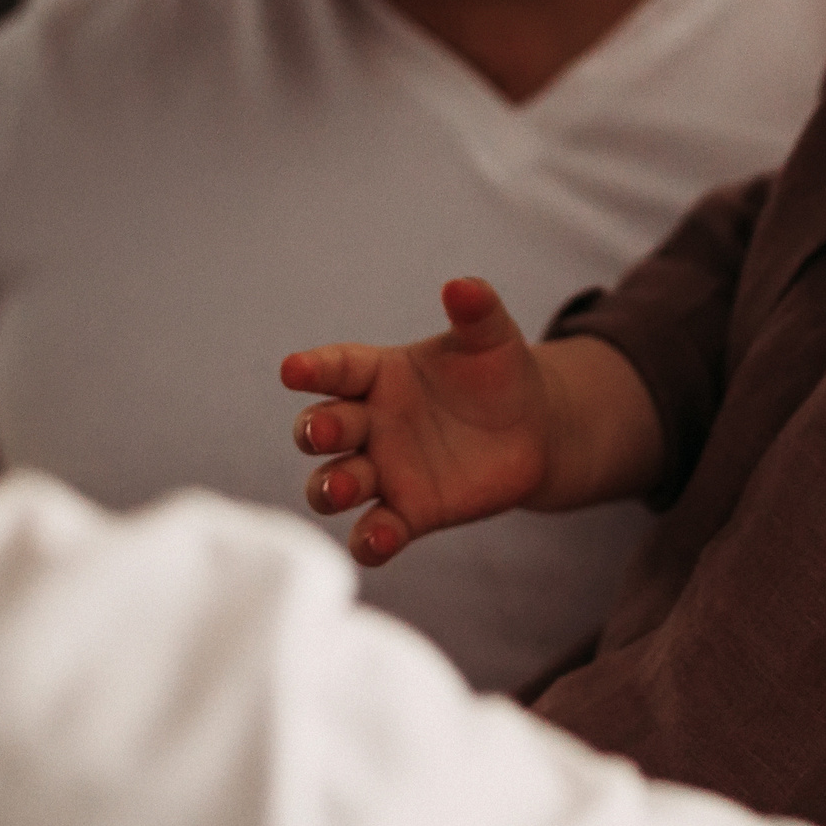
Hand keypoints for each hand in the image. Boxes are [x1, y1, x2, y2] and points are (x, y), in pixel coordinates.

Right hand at [280, 277, 551, 566]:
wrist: (534, 428)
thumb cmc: (499, 372)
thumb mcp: (492, 337)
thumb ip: (476, 311)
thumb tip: (462, 285)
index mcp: (379, 374)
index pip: (336, 369)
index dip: (313, 368)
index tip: (292, 369)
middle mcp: (370, 424)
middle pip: (322, 428)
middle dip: (316, 430)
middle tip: (325, 431)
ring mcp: (385, 471)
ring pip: (334, 483)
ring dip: (330, 487)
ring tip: (342, 489)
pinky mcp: (409, 513)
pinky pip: (375, 533)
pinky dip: (370, 539)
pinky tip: (378, 538)